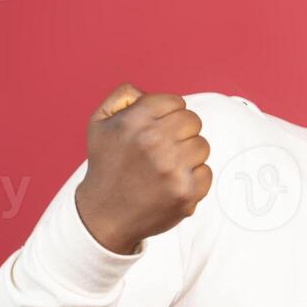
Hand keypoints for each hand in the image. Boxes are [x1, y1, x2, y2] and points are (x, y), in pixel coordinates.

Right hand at [74, 83, 212, 254]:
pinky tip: (170, 184)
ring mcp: (172, 169)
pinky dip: (193, 178)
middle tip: (162, 149)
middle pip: (193, 121)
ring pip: (203, 146)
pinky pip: (206, 172)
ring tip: (165, 167)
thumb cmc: (106, 164)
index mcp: (135, 120)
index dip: (168, 115)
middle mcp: (154, 141)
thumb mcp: (100, 123)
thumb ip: (123, 96)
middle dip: (181, 132)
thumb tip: (148, 92)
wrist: (104, 215)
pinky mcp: (186, 192)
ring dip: (188, 155)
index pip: (176, 101)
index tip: (156, 129)